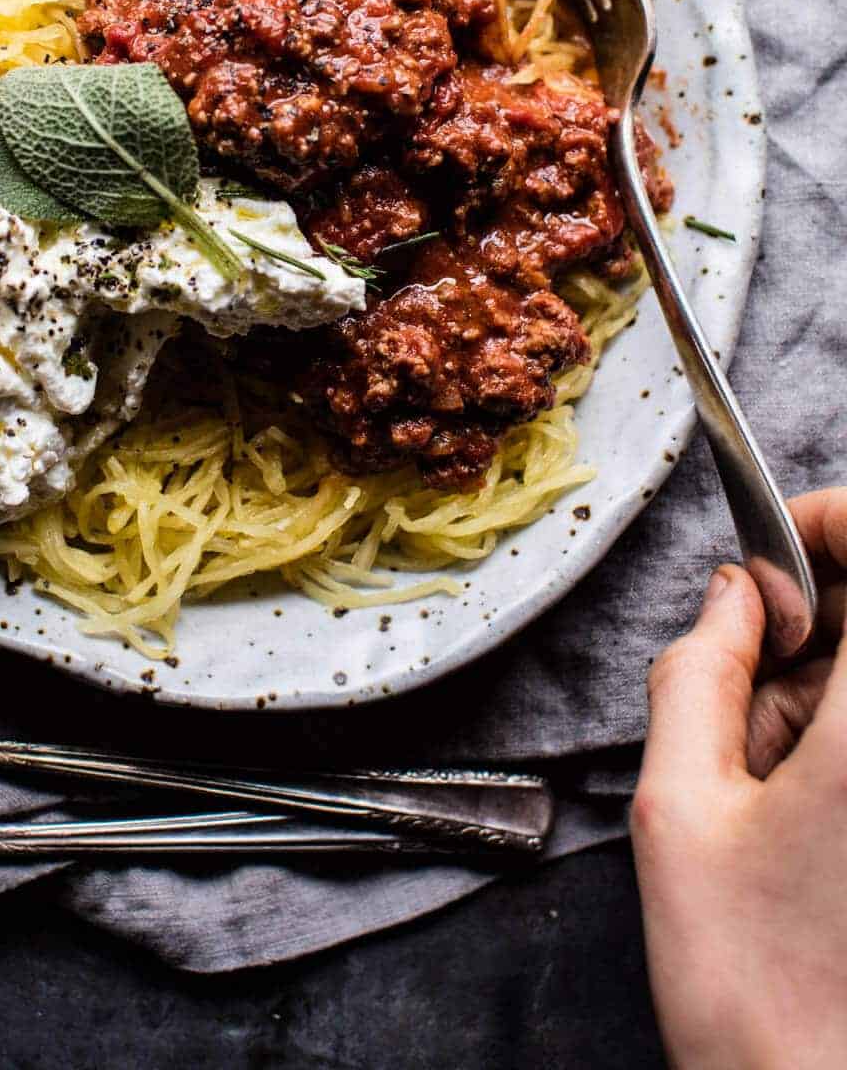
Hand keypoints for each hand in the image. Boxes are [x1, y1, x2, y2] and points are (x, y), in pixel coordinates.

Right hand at [632, 489, 846, 1069]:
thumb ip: (700, 673)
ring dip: (840, 683)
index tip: (774, 555)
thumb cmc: (759, 994)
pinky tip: (813, 796)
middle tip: (752, 679)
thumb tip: (735, 597)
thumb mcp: (682, 812)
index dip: (832, 520)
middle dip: (825, 615)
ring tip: (773, 768)